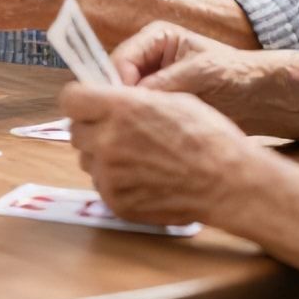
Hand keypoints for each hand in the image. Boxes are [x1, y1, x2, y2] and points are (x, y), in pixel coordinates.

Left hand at [59, 81, 255, 226]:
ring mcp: (109, 175)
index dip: (80, 99)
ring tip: (135, 156)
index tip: (89, 103)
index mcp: (120, 108)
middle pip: (75, 130)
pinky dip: (115, 181)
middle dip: (93, 127)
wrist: (228, 183)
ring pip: (87, 159)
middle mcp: (107, 140)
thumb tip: (106, 97)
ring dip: (102, 155)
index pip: (70, 98)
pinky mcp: (116, 201)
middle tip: (117, 131)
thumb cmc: (207, 135)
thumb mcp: (170, 98)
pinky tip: (142, 177)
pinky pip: (101, 184)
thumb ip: (129, 98)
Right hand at [107, 20, 261, 122]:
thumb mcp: (200, 72)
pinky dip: (138, 123)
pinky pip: (138, 113)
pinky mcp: (156, 103)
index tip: (123, 106)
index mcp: (155, 37)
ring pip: (124, 98)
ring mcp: (150, 81)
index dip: (117, 82)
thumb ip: (166, 83)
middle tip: (123, 122)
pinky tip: (143, 136)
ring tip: (135, 131)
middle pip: (117, 78)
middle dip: (120, 99)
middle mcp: (147, 57)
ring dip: (129, 113)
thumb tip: (135, 99)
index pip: (122, 57)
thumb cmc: (233, 73)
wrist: (257, 97)